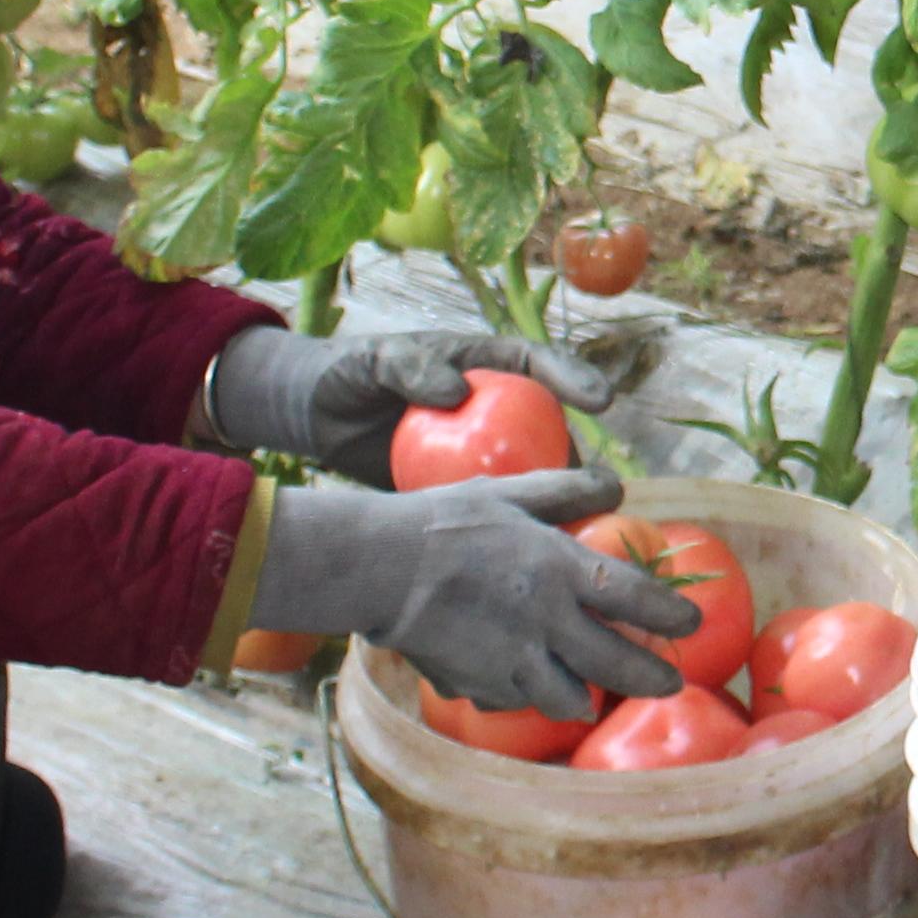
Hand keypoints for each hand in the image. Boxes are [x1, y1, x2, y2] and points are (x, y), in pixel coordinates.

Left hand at [204, 327, 625, 488]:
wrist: (316, 415)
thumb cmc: (350, 373)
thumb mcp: (377, 362)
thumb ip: (411, 369)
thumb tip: (456, 393)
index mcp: (485, 367)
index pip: (539, 366)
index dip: (575, 380)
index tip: (600, 400)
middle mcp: (492, 411)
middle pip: (547, 433)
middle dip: (577, 460)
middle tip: (596, 485)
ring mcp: (477, 452)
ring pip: (525, 477)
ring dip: (550, 504)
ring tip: (570, 530)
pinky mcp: (456, 488)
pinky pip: (489, 507)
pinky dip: (506, 529)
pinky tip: (518, 556)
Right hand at [259, 472, 689, 716]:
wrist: (377, 568)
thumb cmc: (443, 521)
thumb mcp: (509, 492)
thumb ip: (566, 491)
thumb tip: (617, 485)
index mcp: (560, 569)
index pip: (635, 598)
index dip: (670, 614)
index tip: (692, 625)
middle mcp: (547, 621)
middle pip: (616, 665)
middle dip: (650, 679)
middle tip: (671, 684)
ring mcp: (513, 660)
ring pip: (568, 698)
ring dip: (584, 697)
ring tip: (592, 696)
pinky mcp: (478, 685)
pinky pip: (513, 701)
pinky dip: (522, 696)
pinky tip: (521, 686)